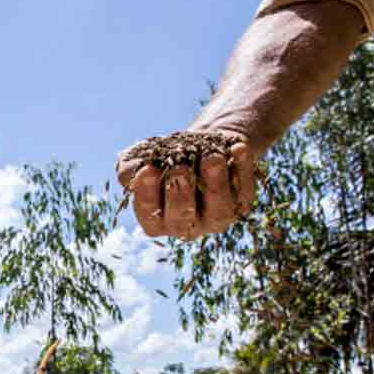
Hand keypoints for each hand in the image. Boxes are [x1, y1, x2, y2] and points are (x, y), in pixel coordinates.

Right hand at [116, 130, 257, 239]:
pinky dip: (242, 168)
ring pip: (218, 211)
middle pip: (184, 219)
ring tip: (211, 157)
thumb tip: (136, 172)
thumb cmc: (165, 157)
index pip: (150, 216)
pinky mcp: (241, 204)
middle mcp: (187, 225)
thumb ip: (130, 168)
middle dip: (180, 194)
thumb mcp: (141, 158)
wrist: (201, 147)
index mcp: (158, 220)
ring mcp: (216, 218)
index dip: (148, 195)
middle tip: (179, 169)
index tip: (148, 169)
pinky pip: (244, 190)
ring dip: (215, 183)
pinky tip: (237, 148)